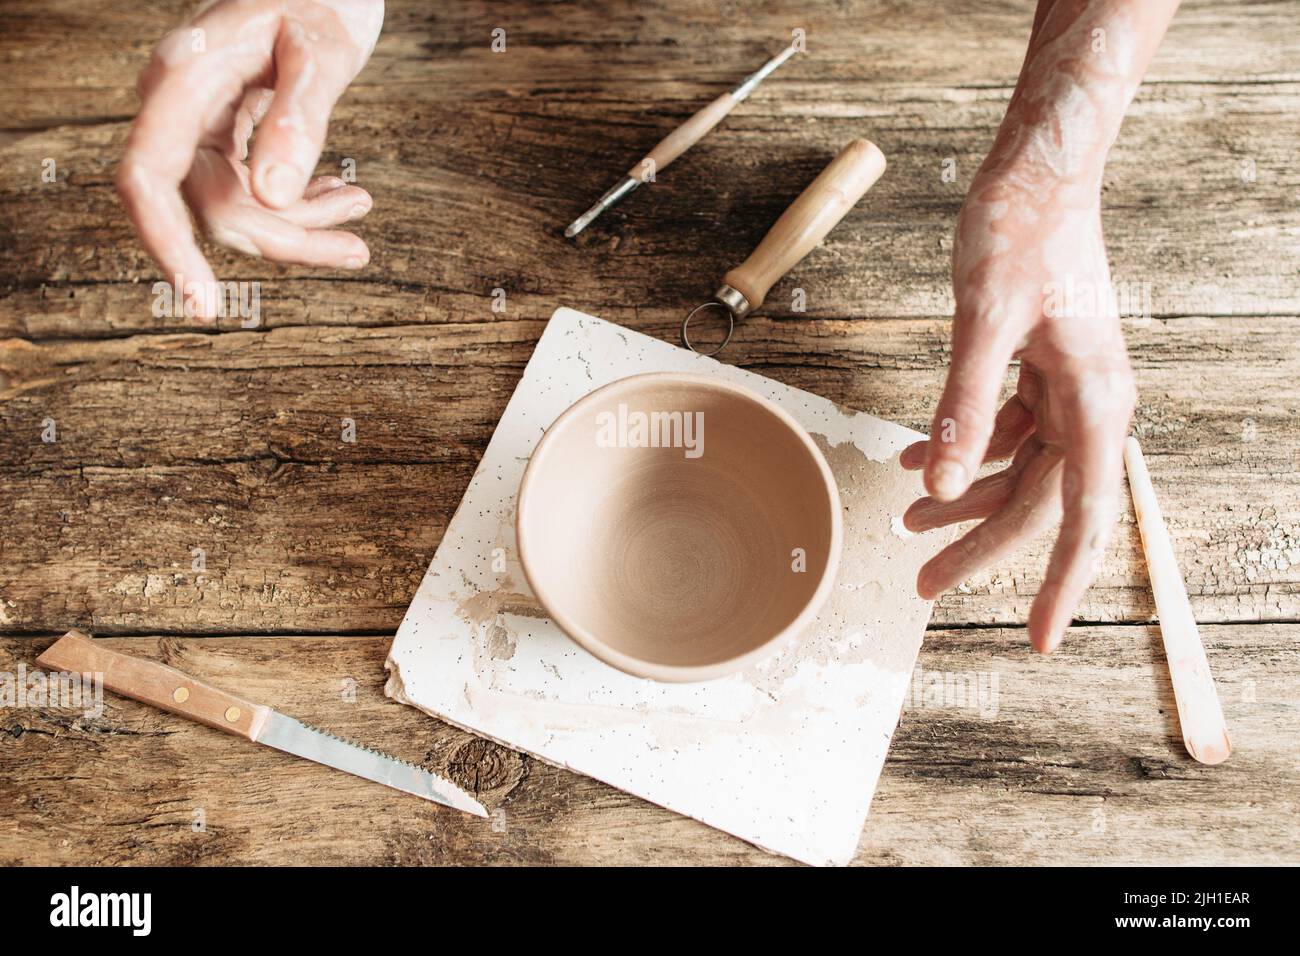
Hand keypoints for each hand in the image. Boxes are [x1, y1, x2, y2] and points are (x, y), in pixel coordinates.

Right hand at [116, 0, 383, 318]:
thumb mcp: (321, 50)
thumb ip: (299, 117)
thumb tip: (274, 196)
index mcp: (184, 78)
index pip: (149, 177)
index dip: (167, 244)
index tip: (202, 304)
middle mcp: (180, 108)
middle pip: (214, 209)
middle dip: (287, 239)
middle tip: (359, 246)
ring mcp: (201, 126)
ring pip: (240, 210)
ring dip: (304, 225)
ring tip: (361, 204)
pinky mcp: (227, 138)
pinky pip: (254, 193)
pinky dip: (301, 206)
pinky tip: (342, 196)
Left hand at [900, 155, 1136, 652]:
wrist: (1038, 174)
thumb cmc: (1019, 233)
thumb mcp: (984, 322)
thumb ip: (962, 407)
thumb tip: (936, 486)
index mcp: (1094, 403)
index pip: (1077, 517)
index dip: (1059, 583)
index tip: (1039, 639)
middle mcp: (1089, 405)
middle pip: (1035, 503)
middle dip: (977, 547)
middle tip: (923, 587)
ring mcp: (1065, 390)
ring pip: (1014, 471)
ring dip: (960, 499)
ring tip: (904, 526)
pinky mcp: (1040, 371)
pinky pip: (1000, 431)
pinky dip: (957, 449)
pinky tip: (911, 462)